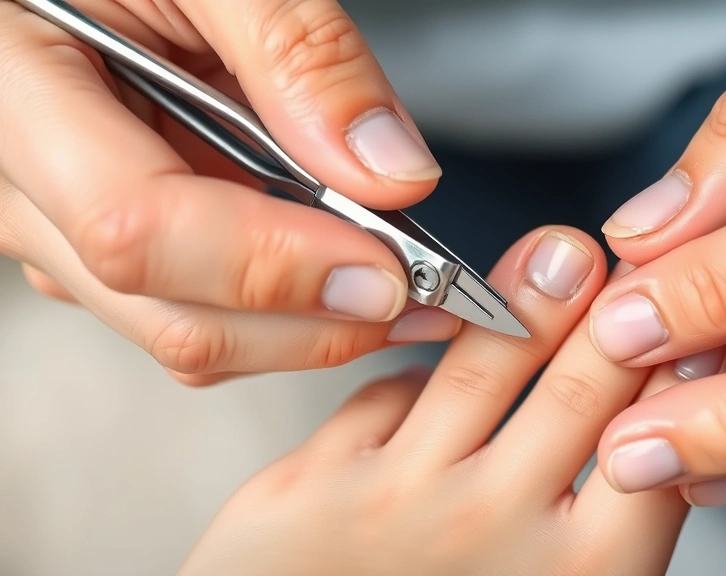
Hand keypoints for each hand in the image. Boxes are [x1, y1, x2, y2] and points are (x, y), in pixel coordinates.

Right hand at [0, 1, 449, 384]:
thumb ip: (298, 52)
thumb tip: (389, 172)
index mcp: (14, 95)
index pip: (136, 227)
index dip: (272, 264)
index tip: (386, 267)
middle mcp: (21, 189)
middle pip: (172, 313)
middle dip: (315, 323)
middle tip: (428, 298)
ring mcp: (57, 228)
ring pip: (187, 331)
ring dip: (307, 329)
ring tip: (404, 287)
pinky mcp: (104, 242)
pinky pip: (194, 309)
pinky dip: (281, 309)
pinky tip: (344, 270)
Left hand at [177, 226, 687, 575]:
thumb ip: (609, 528)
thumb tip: (645, 425)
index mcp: (581, 575)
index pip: (650, 438)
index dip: (678, 368)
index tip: (688, 321)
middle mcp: (494, 532)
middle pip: (579, 385)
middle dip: (615, 309)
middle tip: (634, 261)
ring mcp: (399, 504)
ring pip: (483, 364)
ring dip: (529, 297)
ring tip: (559, 256)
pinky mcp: (315, 487)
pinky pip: (385, 393)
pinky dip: (420, 374)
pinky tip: (438, 375)